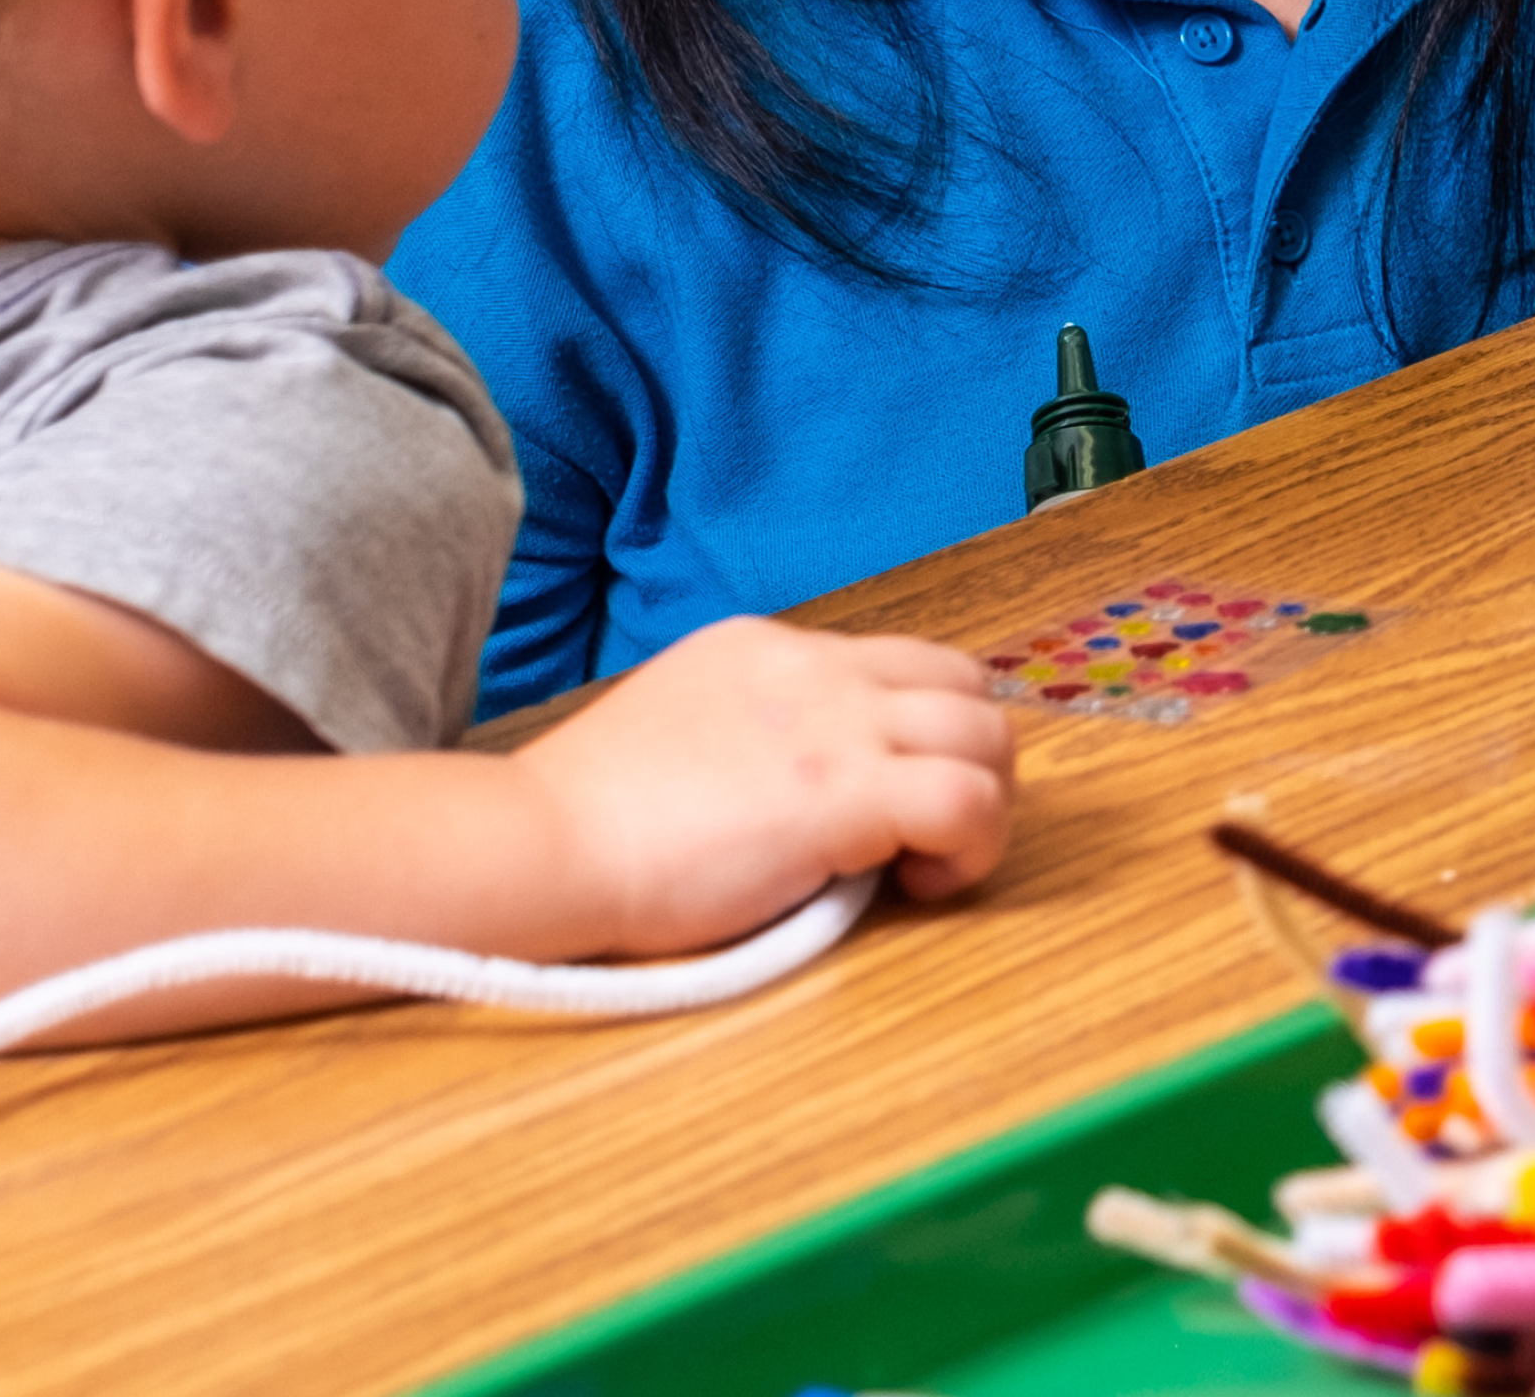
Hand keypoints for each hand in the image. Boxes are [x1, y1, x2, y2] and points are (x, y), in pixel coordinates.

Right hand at [519, 615, 1015, 946]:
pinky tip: (922, 885)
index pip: (902, 662)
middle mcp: (816, 670)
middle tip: (929, 834)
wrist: (545, 845)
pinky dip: (973, 846)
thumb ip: (756, 734)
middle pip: (967, 685)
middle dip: (972, 760)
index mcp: (770, 648)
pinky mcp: (845, 795)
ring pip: (988, 735)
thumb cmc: (593, 818)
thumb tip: (802, 784)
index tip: (888, 798)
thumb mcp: (683, 727)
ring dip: (983, 805)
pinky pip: (970, 801)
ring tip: (927, 865)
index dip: (922, 732)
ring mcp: (837, 726)